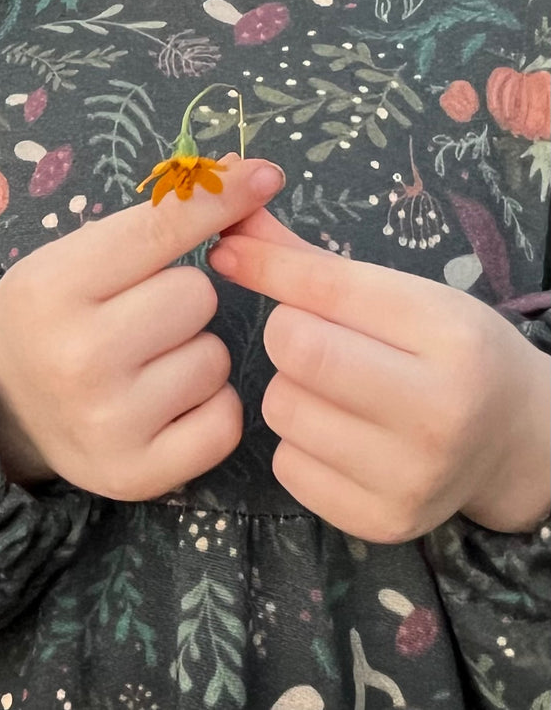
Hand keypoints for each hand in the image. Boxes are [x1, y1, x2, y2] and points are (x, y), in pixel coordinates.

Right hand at [0, 156, 285, 500]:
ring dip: (193, 354)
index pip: (159, 230)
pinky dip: (207, 407)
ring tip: (144, 365)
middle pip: (198, 296)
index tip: (263, 176)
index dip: (217, 198)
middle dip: (180, 299)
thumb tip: (249, 177)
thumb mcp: (70, 258)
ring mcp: (109, 423)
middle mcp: (78, 359)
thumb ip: (152, 222)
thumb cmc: (48, 319)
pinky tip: (165, 404)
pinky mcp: (138, 474)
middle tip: (138, 318)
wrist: (0, 410)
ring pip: (217, 358)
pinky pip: (226, 419)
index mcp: (52, 290)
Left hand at [209, 209, 550, 541]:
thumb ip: (311, 263)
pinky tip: (341, 438)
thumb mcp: (403, 295)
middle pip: (295, 349)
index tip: (228, 252)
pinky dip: (297, 446)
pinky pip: (285, 465)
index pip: (327, 290)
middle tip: (315, 341)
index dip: (267, 266)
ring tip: (337, 392)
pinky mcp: (381, 519)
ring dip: (290, 391)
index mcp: (450, 335)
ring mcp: (412, 475)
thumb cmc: (447, 353)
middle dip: (288, 335)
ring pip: (280, 408)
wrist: (513, 443)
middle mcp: (439, 410)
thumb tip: (228, 222)